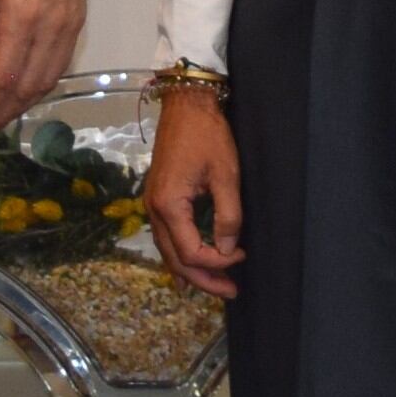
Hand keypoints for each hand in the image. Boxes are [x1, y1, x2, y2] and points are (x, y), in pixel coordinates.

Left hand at [0, 0, 91, 140]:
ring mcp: (69, 28)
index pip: (5, 76)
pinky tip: (26, 94)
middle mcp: (50, 29)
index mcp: (22, 17)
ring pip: (47, 80)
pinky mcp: (79, 23)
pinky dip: (42, 86)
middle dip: (3, 113)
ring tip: (0, 119)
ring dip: (23, 105)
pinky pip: (61, 65)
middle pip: (27, 86)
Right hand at [143, 85, 243, 297]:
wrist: (186, 105)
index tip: (242, 257)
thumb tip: (228, 250)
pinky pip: (166, 237)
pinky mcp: (158, 198)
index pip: (191, 252)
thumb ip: (227, 216)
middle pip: (175, 259)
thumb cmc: (208, 136)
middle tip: (231, 291)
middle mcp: (154, 210)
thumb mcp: (226, 175)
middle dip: (203, 279)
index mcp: (169, 206)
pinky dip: (181, 254)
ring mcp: (152, 204)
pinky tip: (192, 264)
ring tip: (217, 284)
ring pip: (168, 251)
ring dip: (192, 270)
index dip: (217, 263)